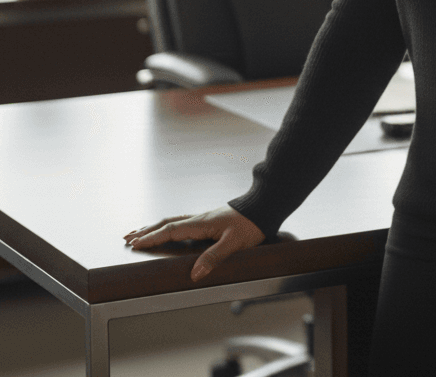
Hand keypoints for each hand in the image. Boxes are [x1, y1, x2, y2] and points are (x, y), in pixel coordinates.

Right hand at [123, 206, 264, 281]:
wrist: (264, 206)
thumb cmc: (250, 224)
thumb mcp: (234, 244)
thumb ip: (214, 257)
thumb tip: (194, 274)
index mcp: (201, 223)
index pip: (170, 230)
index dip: (152, 237)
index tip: (134, 243)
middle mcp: (199, 218)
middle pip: (166, 223)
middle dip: (146, 231)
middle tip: (127, 237)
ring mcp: (203, 218)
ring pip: (173, 220)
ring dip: (154, 226)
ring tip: (140, 232)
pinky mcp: (209, 219)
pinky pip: (181, 221)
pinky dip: (167, 225)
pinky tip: (168, 230)